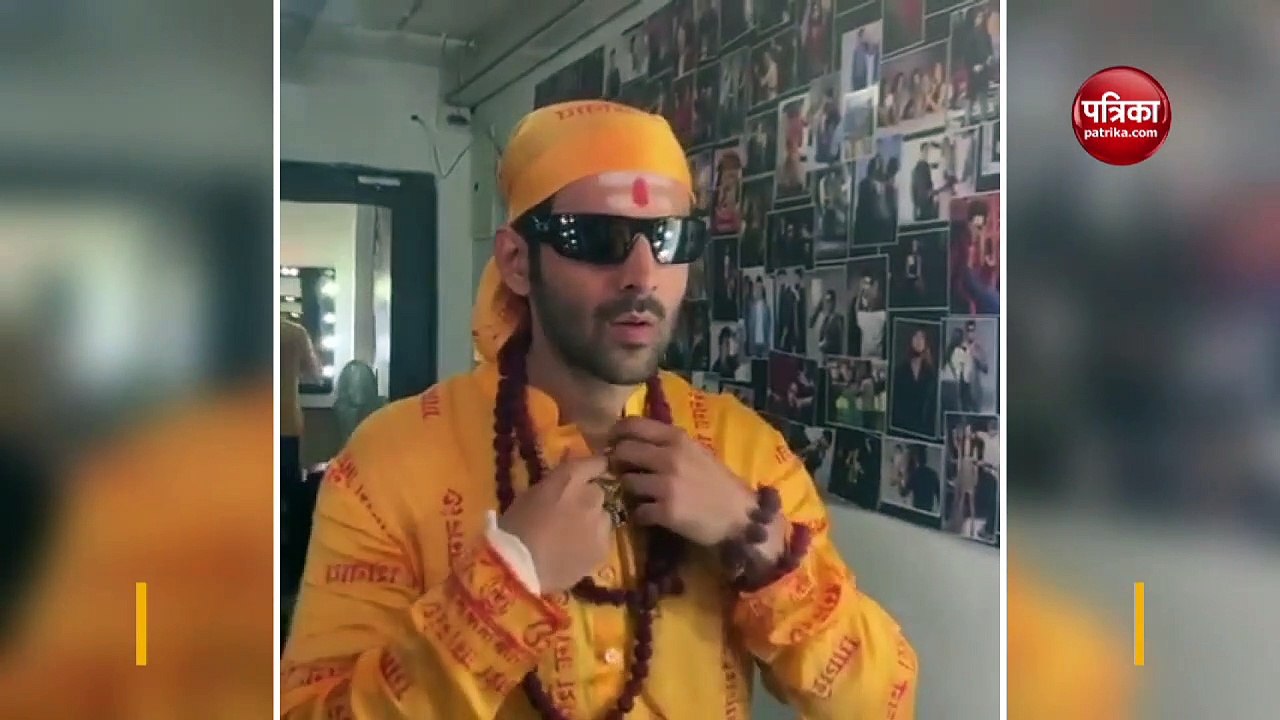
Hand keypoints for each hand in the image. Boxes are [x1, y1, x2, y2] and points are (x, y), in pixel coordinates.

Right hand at [497, 451, 612, 593]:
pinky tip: (576, 552)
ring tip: (574, 536)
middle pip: (598, 492)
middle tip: (571, 512)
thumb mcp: (529, 496)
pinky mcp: (603, 548)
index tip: (593, 471)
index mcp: (569, 478)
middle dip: (587, 499)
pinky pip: (602, 539)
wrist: (518, 569)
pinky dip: (593, 542)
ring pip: (603, 517)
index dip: (595, 467)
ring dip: (592, 521)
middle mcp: (590, 496)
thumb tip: (564, 482)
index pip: (595, 463)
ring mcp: (600, 523)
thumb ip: (553, 485)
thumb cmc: (514, 529)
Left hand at [607, 417, 756, 546]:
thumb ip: (666, 443)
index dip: (616, 433)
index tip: (612, 442)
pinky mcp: (666, 511)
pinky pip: (637, 511)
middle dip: (617, 463)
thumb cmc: (717, 482)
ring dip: (629, 491)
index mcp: (677, 438)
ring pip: (626, 482)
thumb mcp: (695, 452)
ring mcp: (666, 485)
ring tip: (641, 496)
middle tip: (621, 472)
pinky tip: (650, 515)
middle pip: (622, 452)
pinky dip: (640, 515)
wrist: (740, 515)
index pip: (633, 425)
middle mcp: (669, 457)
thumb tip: (631, 439)